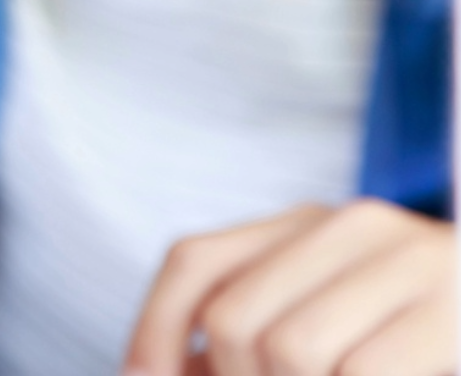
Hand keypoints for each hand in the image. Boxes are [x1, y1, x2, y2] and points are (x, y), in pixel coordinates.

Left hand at [126, 200, 456, 375]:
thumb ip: (252, 337)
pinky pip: (357, 370)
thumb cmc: (413, 341)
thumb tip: (157, 372)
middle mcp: (355, 225)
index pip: (195, 260)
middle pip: (236, 317)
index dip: (154, 329)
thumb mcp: (327, 325)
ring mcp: (412, 260)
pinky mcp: (454, 311)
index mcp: (311, 223)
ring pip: (289, 349)